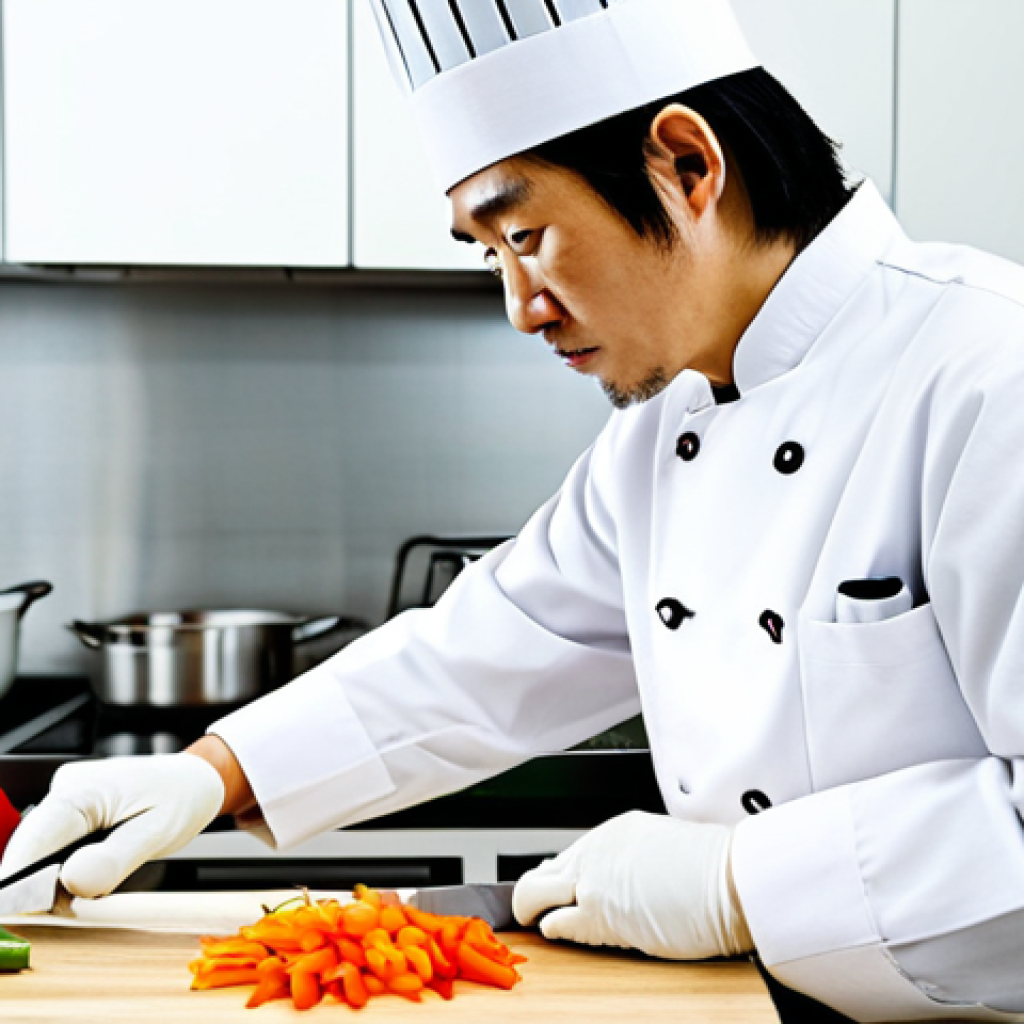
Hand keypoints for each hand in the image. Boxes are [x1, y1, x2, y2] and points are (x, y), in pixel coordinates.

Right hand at [0, 754, 224, 897]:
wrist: (194, 781)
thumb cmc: (182, 798)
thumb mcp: (159, 832)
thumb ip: (116, 859)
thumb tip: (73, 881)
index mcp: (84, 789)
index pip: (32, 840)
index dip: (21, 883)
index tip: (26, 913)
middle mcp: (65, 789)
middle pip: (31, 850)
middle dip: (46, 884)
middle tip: (83, 900)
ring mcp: (65, 798)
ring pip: (41, 852)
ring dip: (59, 878)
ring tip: (104, 873)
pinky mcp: (69, 811)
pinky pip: (55, 847)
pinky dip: (69, 867)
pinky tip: (98, 865)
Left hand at [513, 810, 752, 959]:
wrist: (733, 879)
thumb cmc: (714, 872)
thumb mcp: (663, 851)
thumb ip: (633, 864)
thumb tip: (620, 883)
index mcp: (615, 833)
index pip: (567, 857)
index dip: (556, 881)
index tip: (551, 894)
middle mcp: (597, 850)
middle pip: (542, 872)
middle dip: (533, 895)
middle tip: (533, 913)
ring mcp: (595, 880)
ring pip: (534, 893)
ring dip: (533, 912)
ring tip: (538, 924)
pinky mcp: (599, 912)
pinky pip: (558, 923)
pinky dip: (554, 930)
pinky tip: (560, 933)